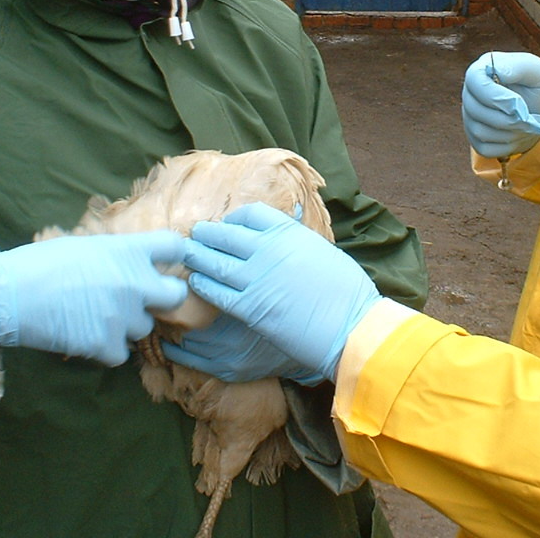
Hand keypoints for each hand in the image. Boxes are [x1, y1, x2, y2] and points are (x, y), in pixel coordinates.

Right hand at [0, 231, 187, 365]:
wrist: (10, 294)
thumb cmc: (41, 262)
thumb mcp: (86, 245)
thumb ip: (117, 254)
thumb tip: (130, 262)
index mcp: (129, 251)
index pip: (175, 247)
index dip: (173, 256)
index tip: (164, 263)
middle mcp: (135, 283)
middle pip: (176, 295)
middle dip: (164, 297)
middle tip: (144, 299)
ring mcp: (123, 316)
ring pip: (144, 327)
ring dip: (127, 325)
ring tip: (97, 317)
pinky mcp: (107, 345)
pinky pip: (121, 353)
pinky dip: (107, 349)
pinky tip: (87, 337)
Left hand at [183, 202, 379, 383]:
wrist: (352, 326)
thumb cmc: (347, 291)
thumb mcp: (321, 250)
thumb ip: (296, 242)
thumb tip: (283, 238)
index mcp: (289, 232)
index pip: (250, 214)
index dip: (234, 219)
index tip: (228, 225)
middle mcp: (269, 250)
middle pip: (225, 235)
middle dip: (206, 235)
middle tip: (193, 236)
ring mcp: (257, 278)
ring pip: (215, 262)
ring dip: (197, 258)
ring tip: (187, 255)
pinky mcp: (251, 308)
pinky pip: (217, 293)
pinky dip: (204, 285)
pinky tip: (197, 283)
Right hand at [461, 52, 539, 158]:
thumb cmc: (538, 85)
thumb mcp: (537, 70)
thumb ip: (519, 67)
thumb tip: (497, 71)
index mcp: (481, 71)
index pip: (474, 81)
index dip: (495, 96)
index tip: (518, 104)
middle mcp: (470, 94)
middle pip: (476, 110)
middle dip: (509, 119)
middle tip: (531, 119)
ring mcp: (470, 118)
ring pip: (481, 132)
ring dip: (511, 132)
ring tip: (528, 125)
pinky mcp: (475, 139)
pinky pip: (485, 149)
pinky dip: (507, 146)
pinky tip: (518, 134)